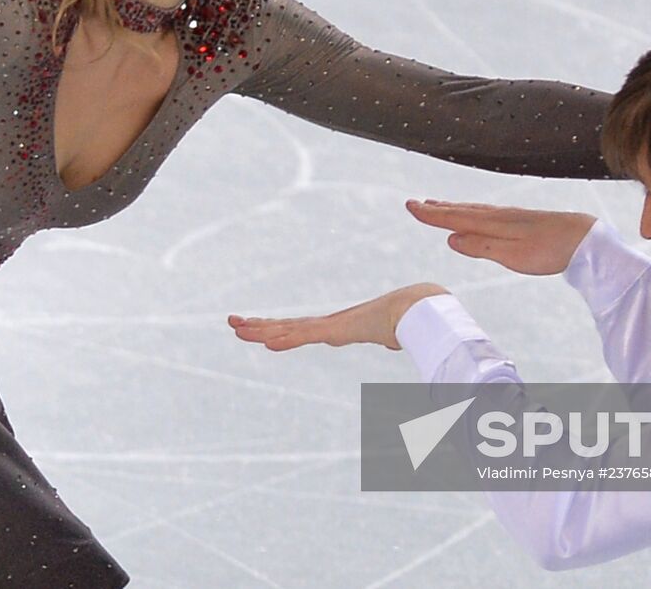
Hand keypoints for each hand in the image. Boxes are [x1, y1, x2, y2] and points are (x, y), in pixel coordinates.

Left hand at [228, 283, 447, 351]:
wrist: (418, 308)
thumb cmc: (407, 319)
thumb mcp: (390, 335)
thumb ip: (387, 339)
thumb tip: (393, 341)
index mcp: (336, 327)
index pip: (298, 329)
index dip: (276, 329)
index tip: (257, 328)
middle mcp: (328, 324)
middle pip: (285, 326)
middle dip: (258, 325)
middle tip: (232, 321)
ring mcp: (331, 326)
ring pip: (288, 329)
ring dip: (261, 330)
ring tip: (235, 327)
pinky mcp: (338, 330)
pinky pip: (306, 337)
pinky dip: (286, 340)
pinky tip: (267, 343)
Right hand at [406, 200, 595, 275]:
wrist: (584, 238)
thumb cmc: (551, 250)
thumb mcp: (513, 255)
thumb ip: (481, 247)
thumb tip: (451, 239)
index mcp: (493, 224)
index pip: (454, 218)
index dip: (431, 214)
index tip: (410, 207)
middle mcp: (498, 215)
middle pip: (460, 211)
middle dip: (436, 208)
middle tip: (414, 204)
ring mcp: (509, 216)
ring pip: (473, 210)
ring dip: (451, 208)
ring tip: (435, 205)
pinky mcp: (520, 220)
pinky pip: (485, 212)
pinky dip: (470, 211)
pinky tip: (472, 214)